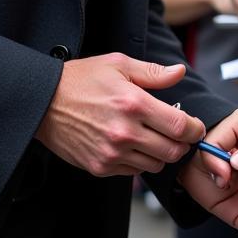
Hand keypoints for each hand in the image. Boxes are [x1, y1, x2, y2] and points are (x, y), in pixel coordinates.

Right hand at [34, 54, 204, 175]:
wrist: (43, 103)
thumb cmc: (81, 79)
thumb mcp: (118, 65)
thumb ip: (153, 72)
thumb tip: (180, 72)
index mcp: (134, 104)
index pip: (180, 126)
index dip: (194, 128)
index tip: (194, 126)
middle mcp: (125, 132)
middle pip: (173, 151)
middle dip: (181, 143)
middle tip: (177, 133)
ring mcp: (112, 153)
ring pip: (155, 164)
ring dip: (161, 153)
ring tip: (153, 137)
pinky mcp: (100, 167)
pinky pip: (134, 172)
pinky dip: (140, 161)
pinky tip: (132, 145)